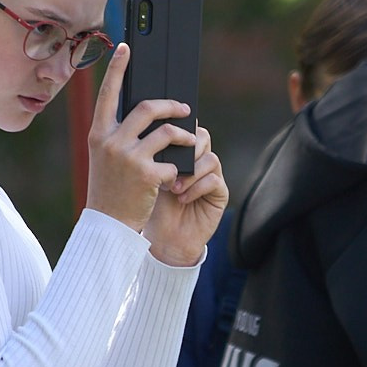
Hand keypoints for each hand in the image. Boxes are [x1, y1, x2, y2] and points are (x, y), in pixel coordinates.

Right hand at [86, 44, 193, 231]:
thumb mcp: (105, 158)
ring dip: (185, 136)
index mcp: (98, 134)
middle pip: (148, 108)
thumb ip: (119, 135)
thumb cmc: (110, 190)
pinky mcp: (147, 174)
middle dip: (172, 106)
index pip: (108, 93)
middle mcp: (110, 141)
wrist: (107, 225)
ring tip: (192, 142)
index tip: (126, 47)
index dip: (118, 68)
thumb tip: (148, 113)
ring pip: (167, 132)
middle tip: (186, 110)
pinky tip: (177, 179)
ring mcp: (128, 157)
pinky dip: (179, 169)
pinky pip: (173, 161)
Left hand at [141, 126, 225, 266]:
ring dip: (190, 172)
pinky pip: (214, 180)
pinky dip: (197, 187)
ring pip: (210, 158)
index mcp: (182, 152)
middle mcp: (199, 161)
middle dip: (185, 149)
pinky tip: (182, 198)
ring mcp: (211, 177)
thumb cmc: (153, 207)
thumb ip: (152, 152)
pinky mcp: (220, 194)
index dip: (178, 128)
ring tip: (173, 187)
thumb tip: (146, 129)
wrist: (163, 239)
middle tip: (169, 164)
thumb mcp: (148, 175)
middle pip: (202, 137)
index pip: (186, 127)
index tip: (163, 136)